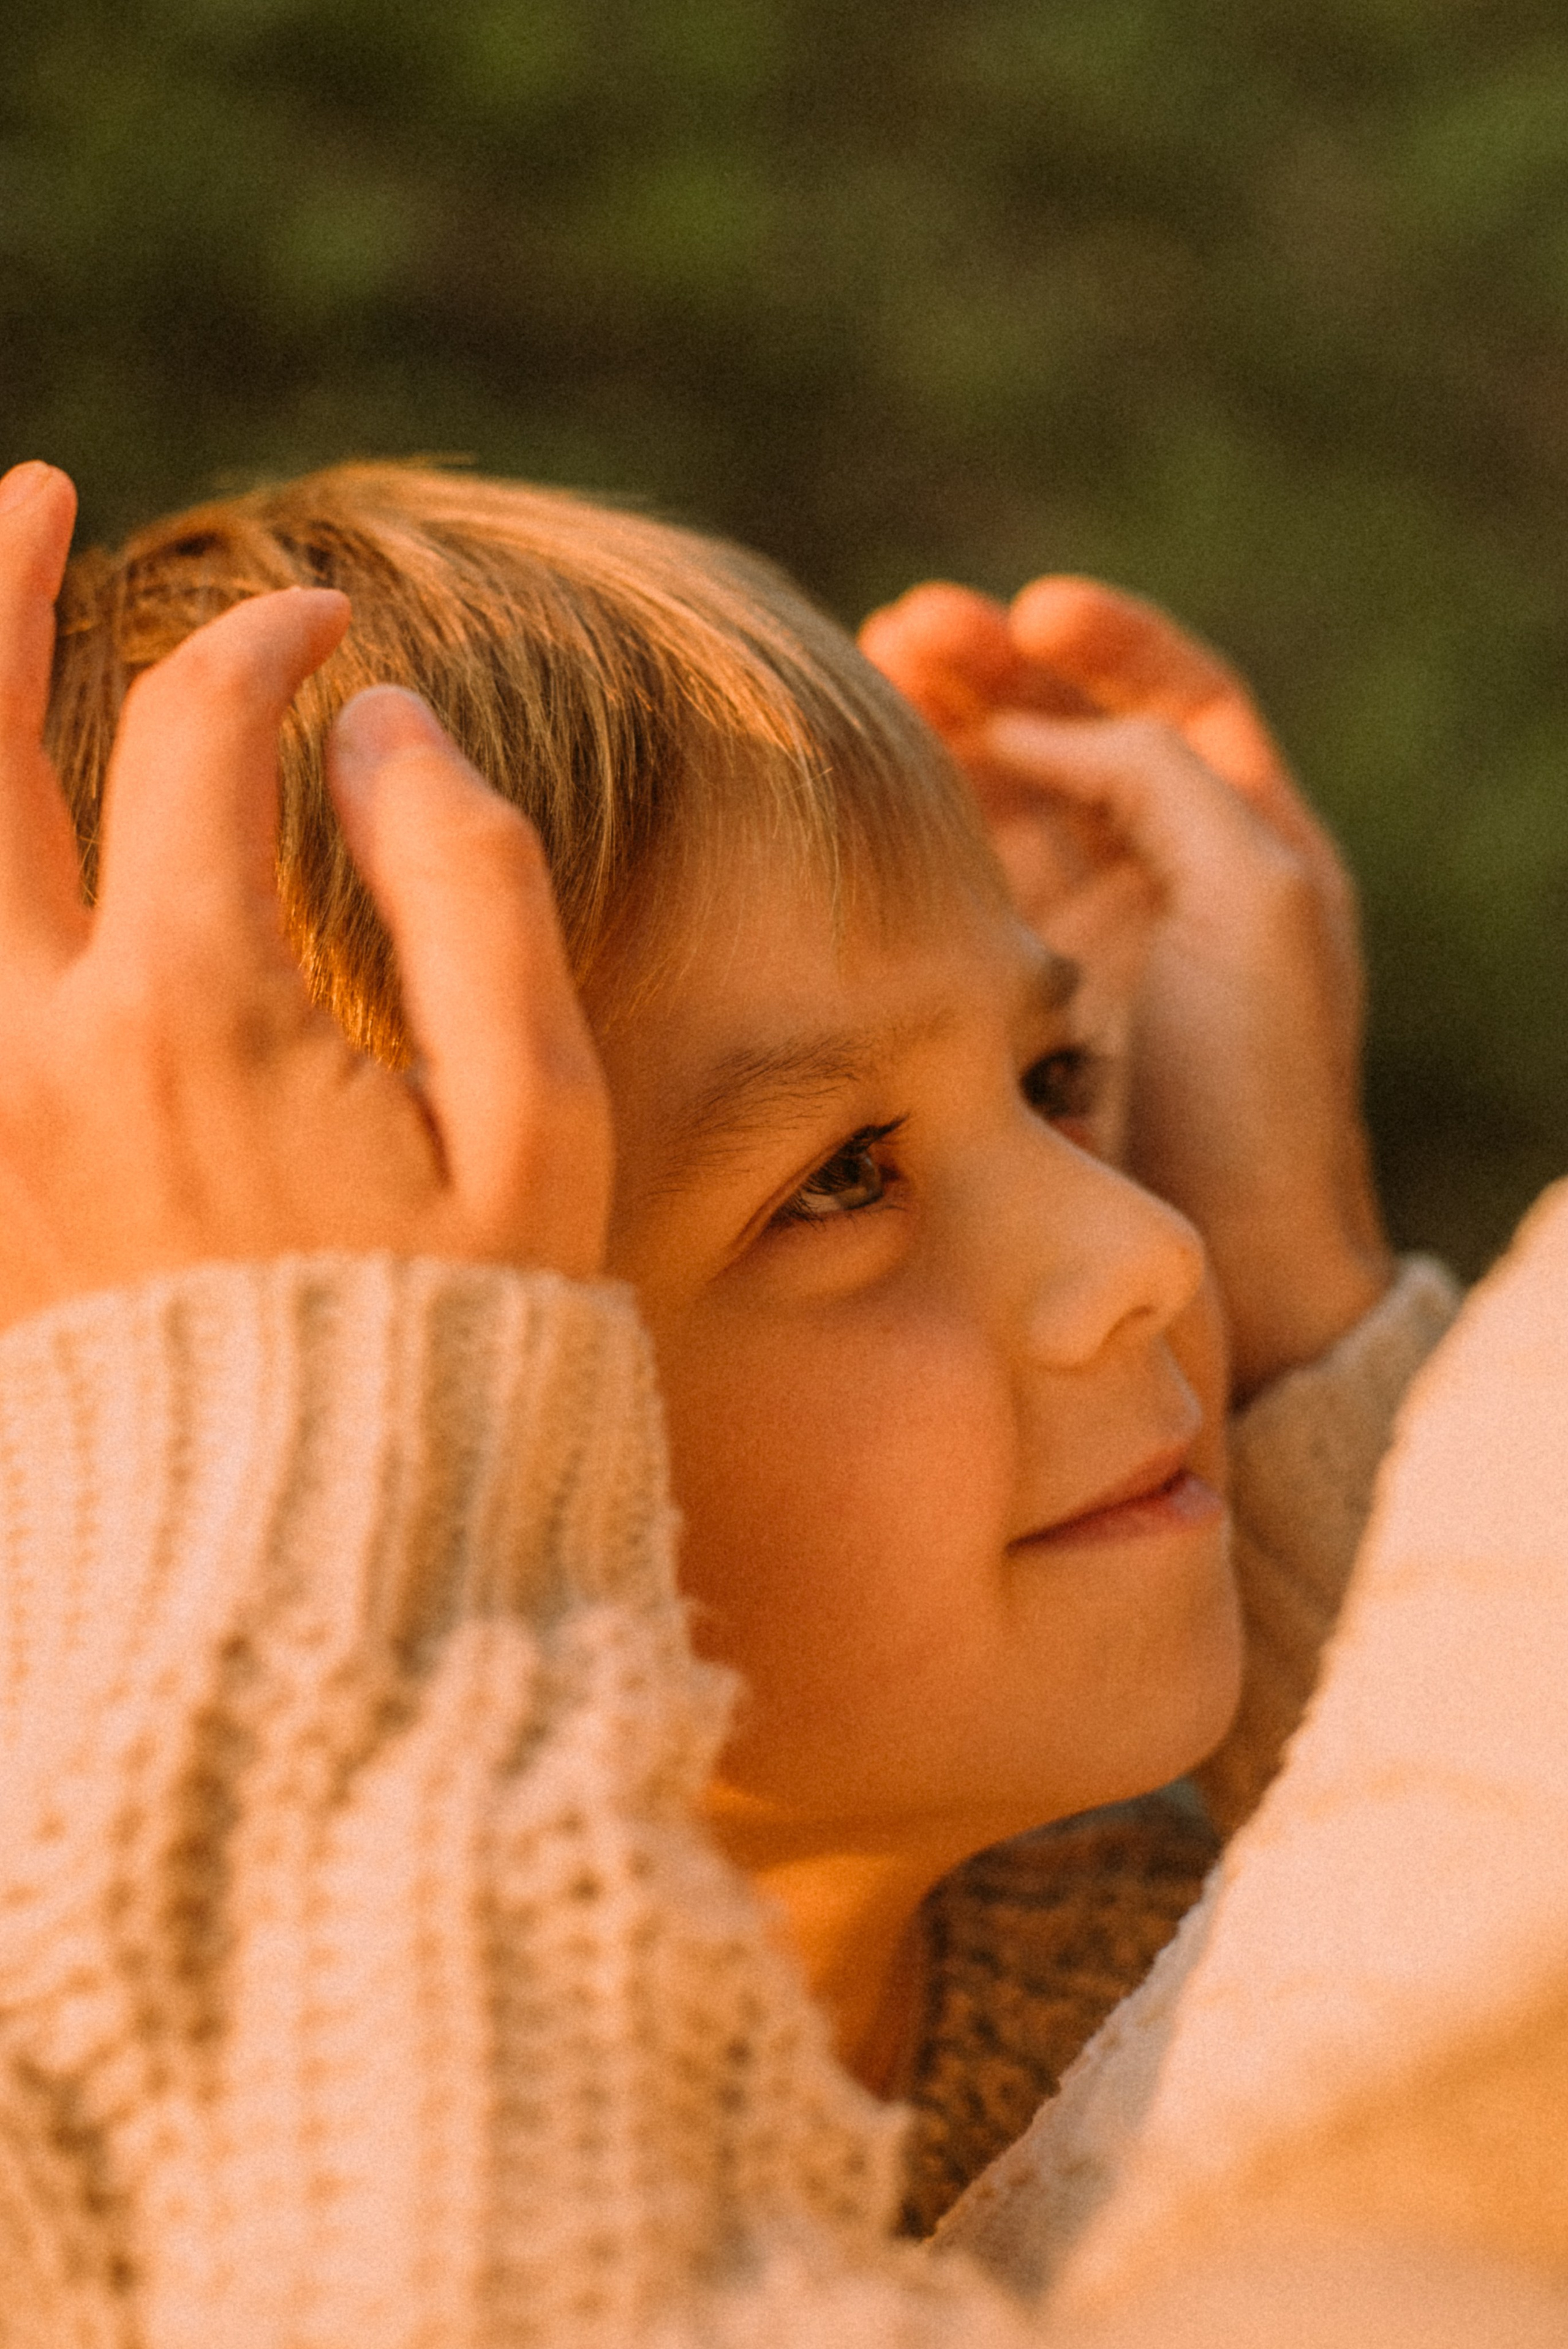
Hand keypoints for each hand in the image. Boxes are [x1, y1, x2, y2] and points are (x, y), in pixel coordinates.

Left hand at [0, 460, 610, 1327]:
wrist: (317, 1578)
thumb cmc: (460, 1354)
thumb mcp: (537, 1132)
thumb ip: (471, 900)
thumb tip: (388, 726)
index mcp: (198, 1011)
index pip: (206, 736)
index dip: (272, 650)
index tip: (335, 639)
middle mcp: (42, 1051)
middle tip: (29, 498)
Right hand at [860, 577, 1390, 1397]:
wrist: (1220, 1252)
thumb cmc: (1262, 1082)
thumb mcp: (1255, 897)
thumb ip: (1160, 781)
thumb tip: (1044, 725)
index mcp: (1244, 840)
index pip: (1174, 701)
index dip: (1107, 644)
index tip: (1034, 611)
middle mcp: (1156, 875)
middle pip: (1067, 735)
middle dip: (993, 671)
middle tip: (908, 627)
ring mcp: (1071, 935)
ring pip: (996, 800)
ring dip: (937, 730)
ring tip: (867, 668)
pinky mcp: (998, 995)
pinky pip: (947, 886)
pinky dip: (907, 826)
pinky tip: (857, 781)